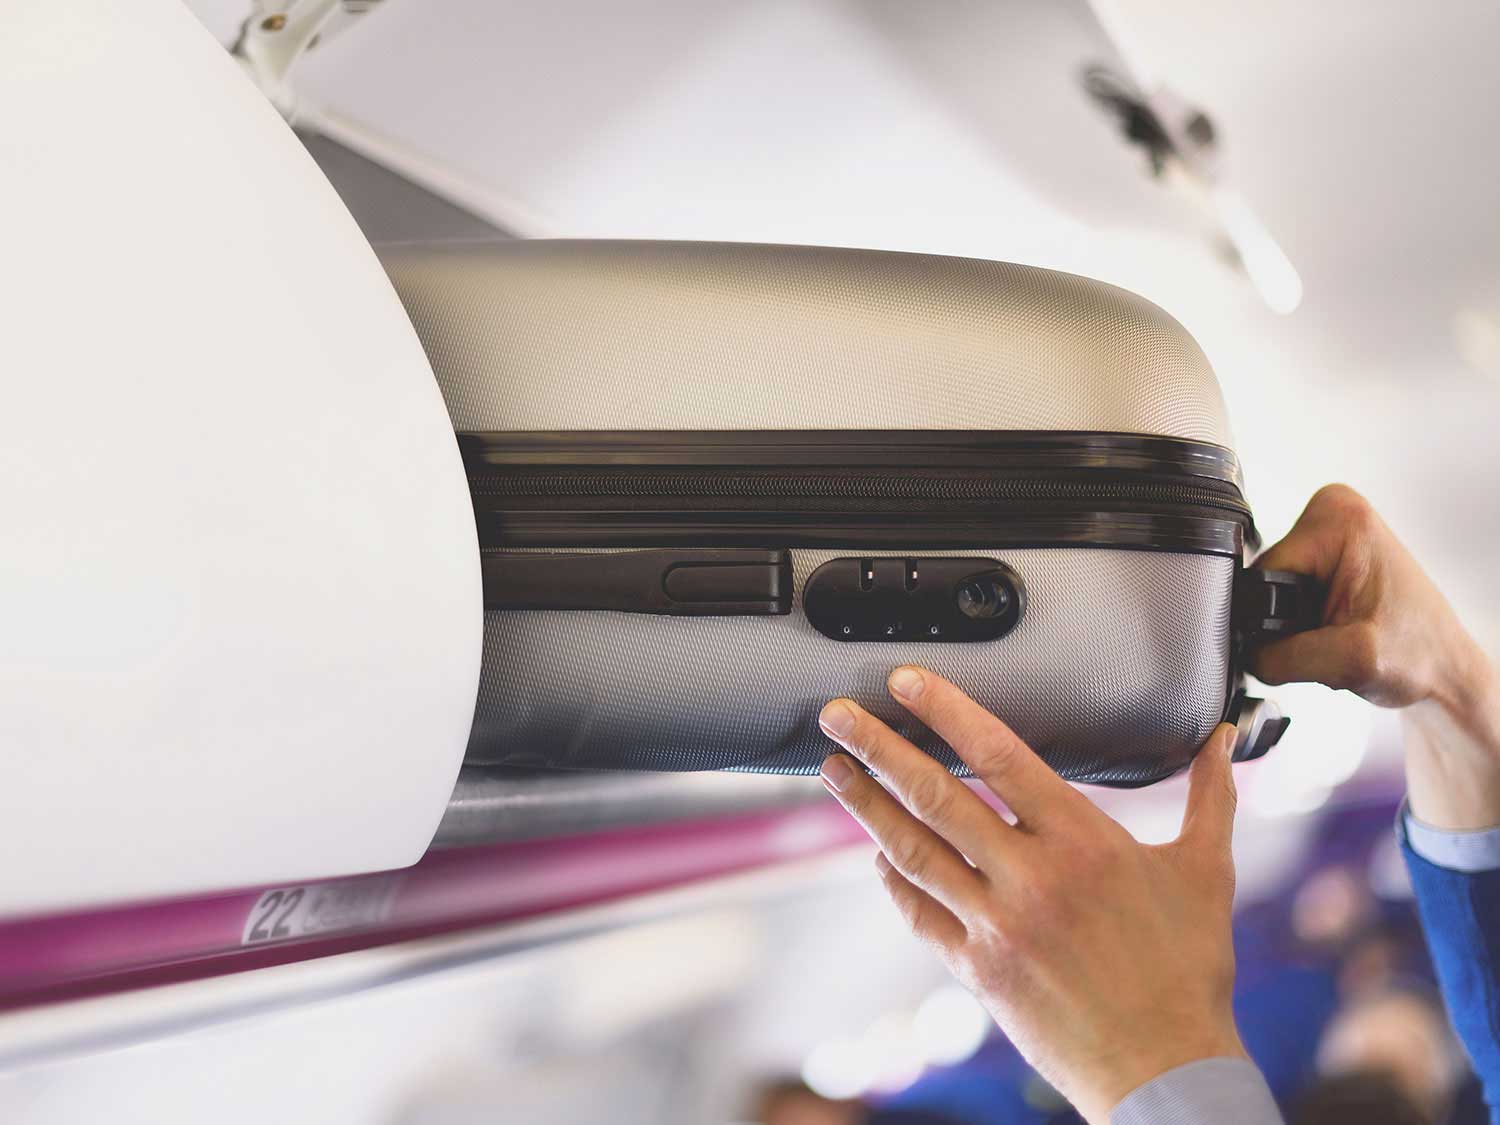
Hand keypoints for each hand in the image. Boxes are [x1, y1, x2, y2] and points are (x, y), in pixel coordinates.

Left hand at [817, 668, 1242, 1124]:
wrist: (1166, 1068)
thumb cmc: (1189, 970)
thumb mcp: (1207, 873)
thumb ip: (1210, 797)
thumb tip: (1222, 738)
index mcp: (1083, 841)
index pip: (999, 756)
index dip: (946, 713)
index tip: (905, 683)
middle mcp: (1031, 877)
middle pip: (936, 796)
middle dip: (878, 749)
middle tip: (836, 716)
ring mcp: (997, 925)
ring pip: (914, 851)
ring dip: (865, 807)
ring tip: (834, 771)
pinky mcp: (978, 969)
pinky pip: (921, 914)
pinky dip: (894, 881)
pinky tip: (876, 856)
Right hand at [1253, 484, 1499, 827]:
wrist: (1443, 670)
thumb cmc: (1420, 653)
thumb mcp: (1349, 659)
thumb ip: (1282, 655)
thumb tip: (1242, 653)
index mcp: (1339, 520)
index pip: (1262, 576)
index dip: (1273, 621)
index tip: (1313, 636)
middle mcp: (1333, 514)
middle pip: (1264, 583)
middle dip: (1286, 624)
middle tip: (1330, 640)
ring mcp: (1329, 533)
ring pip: (1270, 594)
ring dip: (1293, 627)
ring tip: (1334, 638)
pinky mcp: (1327, 556)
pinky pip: (1283, 595)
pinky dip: (1301, 624)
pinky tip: (1331, 631)